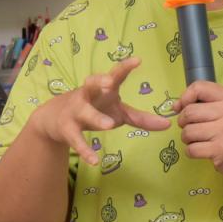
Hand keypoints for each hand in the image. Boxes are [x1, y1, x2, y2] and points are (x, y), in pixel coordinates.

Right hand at [32, 58, 170, 164]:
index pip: (115, 75)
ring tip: (109, 125)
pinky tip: (95, 160)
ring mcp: (76, 111)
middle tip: (111, 82)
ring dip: (96, 117)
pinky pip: (76, 140)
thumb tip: (168, 124)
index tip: (137, 60)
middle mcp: (88, 95)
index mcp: (103, 89)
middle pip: (91, 83)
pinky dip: (85, 150)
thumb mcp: (118, 112)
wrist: (54, 119)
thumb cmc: (94, 109)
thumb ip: (141, 118)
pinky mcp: (68, 129)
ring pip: (84, 112)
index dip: (125, 67)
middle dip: (100, 80)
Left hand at [174, 81, 222, 180]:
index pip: (198, 88)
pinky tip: (203, 150)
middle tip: (193, 128)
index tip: (184, 107)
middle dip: (184, 123)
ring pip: (187, 132)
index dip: (185, 98)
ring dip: (188, 139)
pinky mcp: (221, 150)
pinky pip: (191, 149)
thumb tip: (175, 106)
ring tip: (200, 140)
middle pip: (189, 112)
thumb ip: (203, 102)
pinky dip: (191, 151)